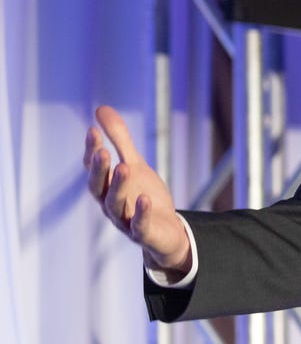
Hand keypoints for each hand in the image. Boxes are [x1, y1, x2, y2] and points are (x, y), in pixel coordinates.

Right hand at [84, 105, 191, 278]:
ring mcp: (125, 220)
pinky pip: (139, 225)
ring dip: (119, 186)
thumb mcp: (135, 164)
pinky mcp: (143, 234)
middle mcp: (110, 204)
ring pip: (116, 205)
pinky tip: (145, 198)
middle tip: (102, 152)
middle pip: (99, 188)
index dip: (92, 151)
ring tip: (125, 167)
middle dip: (99, 170)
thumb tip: (100, 109)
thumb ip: (120, 140)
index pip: (94, 168)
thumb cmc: (144, 195)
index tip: (93, 131)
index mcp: (107, 187)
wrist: (166, 231)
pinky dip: (140, 213)